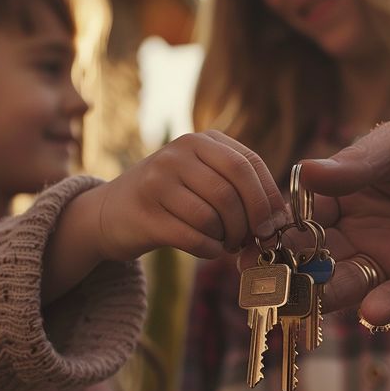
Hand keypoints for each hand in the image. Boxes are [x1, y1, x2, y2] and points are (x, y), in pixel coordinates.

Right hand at [99, 131, 287, 259]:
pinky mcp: (145, 213)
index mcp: (200, 141)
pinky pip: (194, 236)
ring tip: (225, 242)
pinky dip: (209, 249)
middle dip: (251, 220)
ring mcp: (158, 181)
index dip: (268, 197)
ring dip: (228, 237)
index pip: (248, 163)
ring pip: (213, 215)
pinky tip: (208, 249)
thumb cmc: (170, 200)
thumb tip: (280, 217)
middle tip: (253, 240)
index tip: (276, 224)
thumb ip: (237, 187)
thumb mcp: (202, 177)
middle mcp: (177, 154)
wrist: (109, 213)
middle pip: (233, 189)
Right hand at [253, 119, 389, 325]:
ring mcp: (389, 261)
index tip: (256, 239)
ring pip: (346, 284)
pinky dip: (381, 308)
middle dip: (292, 271)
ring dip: (329, 292)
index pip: (302, 217)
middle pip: (314, 258)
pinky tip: (372, 309)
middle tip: (270, 281)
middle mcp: (360, 232)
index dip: (279, 229)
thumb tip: (303, 172)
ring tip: (318, 296)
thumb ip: (356, 164)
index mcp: (346, 196)